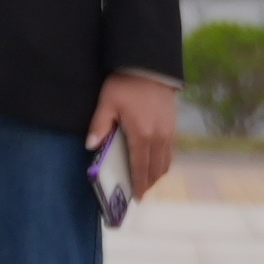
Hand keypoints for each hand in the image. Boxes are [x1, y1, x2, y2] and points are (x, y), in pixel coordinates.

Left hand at [95, 68, 181, 202]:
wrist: (149, 66)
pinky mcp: (173, 126)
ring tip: (146, 181)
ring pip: (166, 162)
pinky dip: (163, 162)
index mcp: (142, 135)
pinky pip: (170, 152)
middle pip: (155, 169)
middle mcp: (159, 138)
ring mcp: (169, 133)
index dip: (138, 184)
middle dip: (147, 183)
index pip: (140, 167)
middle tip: (139, 193)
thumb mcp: (107, 103)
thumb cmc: (125, 84)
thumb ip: (99, 125)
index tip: (136, 197)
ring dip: (156, 174)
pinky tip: (155, 162)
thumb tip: (90, 146)